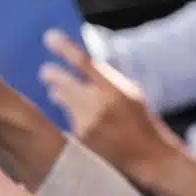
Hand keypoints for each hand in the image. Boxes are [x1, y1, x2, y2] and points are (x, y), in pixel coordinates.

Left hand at [40, 31, 181, 188]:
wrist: (149, 158)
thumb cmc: (141, 122)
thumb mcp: (130, 94)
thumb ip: (107, 80)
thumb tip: (80, 64)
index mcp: (114, 89)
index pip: (83, 62)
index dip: (64, 47)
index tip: (50, 37)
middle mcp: (98, 106)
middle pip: (62, 81)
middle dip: (51, 74)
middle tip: (45, 71)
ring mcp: (86, 124)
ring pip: (62, 100)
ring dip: (58, 94)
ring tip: (57, 92)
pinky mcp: (79, 141)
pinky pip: (67, 120)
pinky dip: (70, 115)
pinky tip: (80, 119)